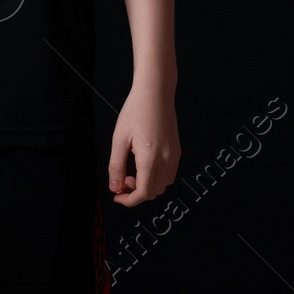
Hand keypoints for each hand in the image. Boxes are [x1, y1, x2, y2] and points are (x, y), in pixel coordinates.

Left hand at [108, 81, 178, 205]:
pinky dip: (157, 179)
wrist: (156, 92)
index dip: (128, 200)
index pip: (143, 193)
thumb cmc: (135, 111)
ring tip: (132, 172)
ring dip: (147, 187)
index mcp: (150, 158)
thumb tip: (115, 188)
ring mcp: (174, 155)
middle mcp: (166, 160)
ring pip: (163, 185)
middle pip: (153, 192)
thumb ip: (116, 166)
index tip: (117, 196)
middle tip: (121, 180)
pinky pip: (169, 175)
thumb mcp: (119, 139)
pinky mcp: (177, 150)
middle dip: (136, 193)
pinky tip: (145, 167)